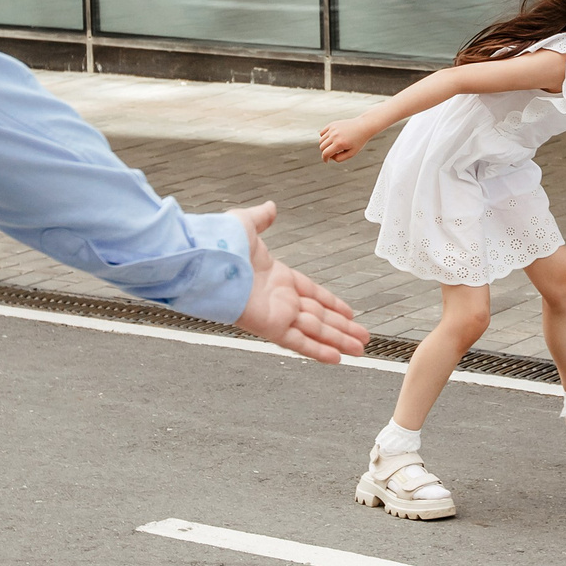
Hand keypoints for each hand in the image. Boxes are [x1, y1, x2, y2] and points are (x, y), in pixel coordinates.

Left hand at [230, 202, 368, 364]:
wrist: (203, 259)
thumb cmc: (219, 242)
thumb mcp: (246, 224)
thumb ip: (261, 219)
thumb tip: (270, 207)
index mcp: (276, 276)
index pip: (311, 293)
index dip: (331, 302)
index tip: (348, 312)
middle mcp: (279, 298)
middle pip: (319, 316)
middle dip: (342, 327)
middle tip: (362, 337)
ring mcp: (276, 313)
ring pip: (315, 330)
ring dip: (339, 340)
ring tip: (360, 349)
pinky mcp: (270, 326)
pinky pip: (299, 341)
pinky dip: (318, 350)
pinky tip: (336, 358)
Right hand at [317, 119, 372, 163]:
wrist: (363, 126)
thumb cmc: (358, 141)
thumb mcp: (351, 153)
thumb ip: (339, 158)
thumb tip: (329, 157)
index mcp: (339, 144)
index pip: (325, 154)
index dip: (325, 159)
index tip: (327, 161)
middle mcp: (334, 135)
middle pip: (322, 147)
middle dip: (325, 152)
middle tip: (333, 153)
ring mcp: (333, 129)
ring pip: (321, 140)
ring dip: (325, 145)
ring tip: (334, 145)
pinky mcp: (332, 124)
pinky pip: (322, 133)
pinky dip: (324, 137)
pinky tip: (331, 139)